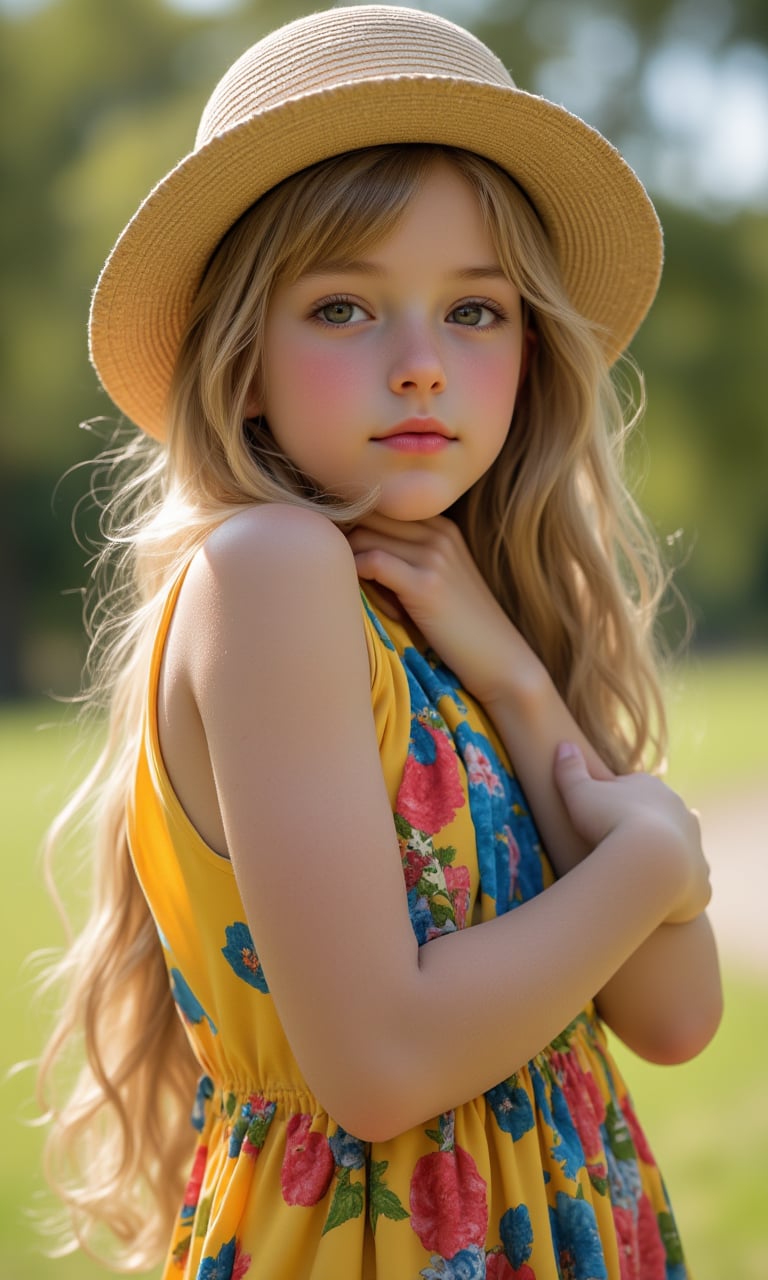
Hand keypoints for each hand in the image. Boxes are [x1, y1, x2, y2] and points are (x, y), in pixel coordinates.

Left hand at [347, 514, 542, 703]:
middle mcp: (439, 533)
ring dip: (351, 564)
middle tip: (348, 577)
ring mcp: (435, 556)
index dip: (354, 529)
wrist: (499, 659)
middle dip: (347, 544)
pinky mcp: (427, 585)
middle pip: (368, 517)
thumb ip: (404, 556)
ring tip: (364, 594)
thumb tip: (349, 547)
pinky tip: (364, 598)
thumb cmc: (459, 627)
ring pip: (365, 537)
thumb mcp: (435, 579)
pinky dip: (358, 576)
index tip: (348, 559)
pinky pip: (373, 563)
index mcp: (441, 526)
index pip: (380, 507)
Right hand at [552, 742, 711, 923]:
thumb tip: (563, 745)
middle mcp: (680, 812)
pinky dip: (679, 886)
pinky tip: (663, 895)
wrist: (650, 860)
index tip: (603, 818)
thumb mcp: (580, 793)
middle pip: (662, 816)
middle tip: (620, 845)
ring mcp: (695, 845)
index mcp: (652, 789)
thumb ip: (570, 769)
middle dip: (646, 826)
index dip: (618, 803)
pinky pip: (690, 880)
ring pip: (682, 846)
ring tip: (644, 871)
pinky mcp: (701, 878)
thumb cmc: (610, 821)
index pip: (635, 790)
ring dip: (667, 854)